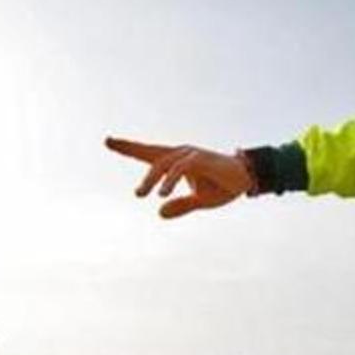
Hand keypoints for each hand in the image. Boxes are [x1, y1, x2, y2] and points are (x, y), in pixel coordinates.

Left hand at [105, 136, 256, 218]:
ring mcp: (190, 155)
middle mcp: (181, 154)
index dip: (129, 147)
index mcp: (178, 162)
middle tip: (107, 142)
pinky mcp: (200, 159)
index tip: (108, 141)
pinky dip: (169, 180)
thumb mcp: (200, 201)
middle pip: (150, 151)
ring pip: (163, 163)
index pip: (149, 153)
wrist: (247, 179)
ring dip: (150, 179)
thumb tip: (159, 213)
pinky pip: (179, 168)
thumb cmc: (223, 187)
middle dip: (129, 147)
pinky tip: (161, 194)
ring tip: (139, 194)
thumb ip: (181, 206)